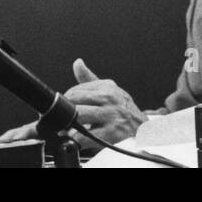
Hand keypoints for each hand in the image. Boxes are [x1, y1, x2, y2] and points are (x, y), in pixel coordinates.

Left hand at [0, 58, 146, 147]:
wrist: (143, 128)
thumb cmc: (122, 108)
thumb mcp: (109, 90)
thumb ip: (89, 79)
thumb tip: (77, 63)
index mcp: (106, 87)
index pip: (76, 90)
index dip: (65, 100)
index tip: (60, 106)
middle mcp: (108, 99)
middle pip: (75, 101)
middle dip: (63, 111)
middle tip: (58, 117)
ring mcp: (110, 116)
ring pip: (79, 116)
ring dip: (67, 124)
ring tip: (63, 127)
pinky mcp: (111, 133)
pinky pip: (87, 136)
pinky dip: (76, 138)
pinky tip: (74, 138)